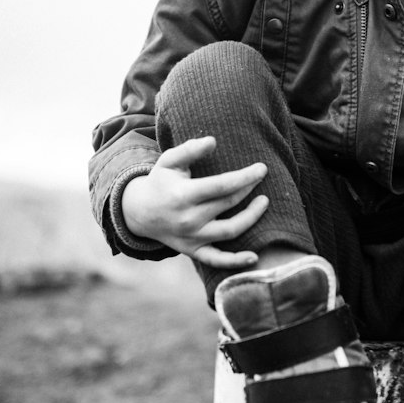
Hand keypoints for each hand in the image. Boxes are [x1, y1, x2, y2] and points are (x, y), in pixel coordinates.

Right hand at [120, 137, 268, 269]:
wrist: (140, 213)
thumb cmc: (160, 182)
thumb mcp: (169, 161)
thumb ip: (190, 149)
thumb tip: (212, 141)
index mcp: (183, 194)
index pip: (222, 185)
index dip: (245, 177)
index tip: (262, 168)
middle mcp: (189, 218)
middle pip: (228, 204)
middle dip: (249, 189)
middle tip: (260, 177)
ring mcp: (192, 237)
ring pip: (230, 231)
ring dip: (251, 218)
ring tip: (264, 202)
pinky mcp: (194, 250)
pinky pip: (217, 260)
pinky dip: (235, 261)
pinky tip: (254, 257)